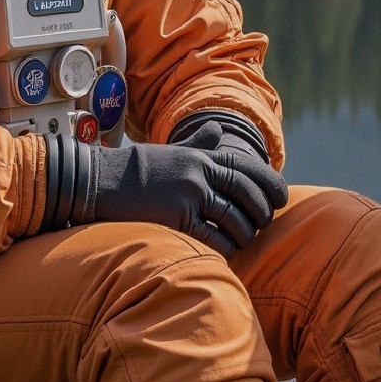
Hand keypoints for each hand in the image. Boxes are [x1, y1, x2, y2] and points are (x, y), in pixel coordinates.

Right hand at [81, 119, 286, 256]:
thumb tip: (217, 130)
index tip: (282, 199)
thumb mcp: (171, 152)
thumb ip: (198, 144)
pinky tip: (224, 251)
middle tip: (261, 226)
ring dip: (244, 234)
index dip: (270, 184)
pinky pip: (213, 237)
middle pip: (247, 193)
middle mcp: (200, 172)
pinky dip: (225, 247)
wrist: (99, 181)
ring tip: (242, 241)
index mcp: (201, 156)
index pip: (247, 167)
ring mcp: (190, 194)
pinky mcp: (177, 218)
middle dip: (261, 213)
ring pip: (235, 218)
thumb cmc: (136, 171)